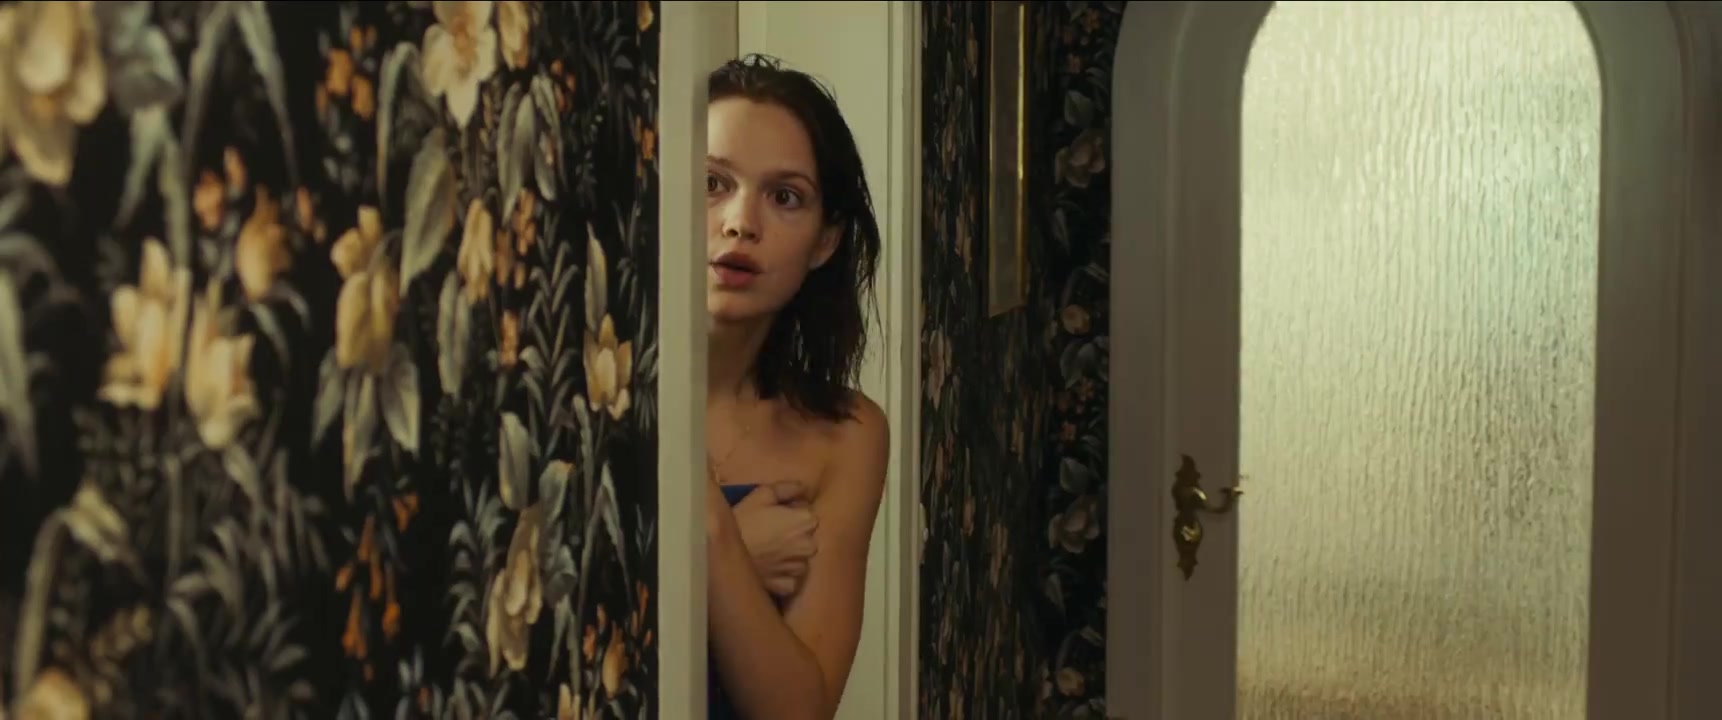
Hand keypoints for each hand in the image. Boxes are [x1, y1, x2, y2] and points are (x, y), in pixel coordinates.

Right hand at [732, 481, 818, 598]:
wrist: (721, 554)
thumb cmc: (742, 520)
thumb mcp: (762, 494)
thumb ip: (788, 488)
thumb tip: (803, 488)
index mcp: (807, 521)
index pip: (808, 512)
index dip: (792, 512)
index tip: (775, 515)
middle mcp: (810, 546)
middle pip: (807, 536)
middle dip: (793, 534)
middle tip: (769, 532)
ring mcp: (799, 569)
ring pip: (800, 559)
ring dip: (789, 555)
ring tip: (767, 551)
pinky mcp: (787, 586)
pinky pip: (790, 579)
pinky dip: (782, 575)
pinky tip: (767, 567)